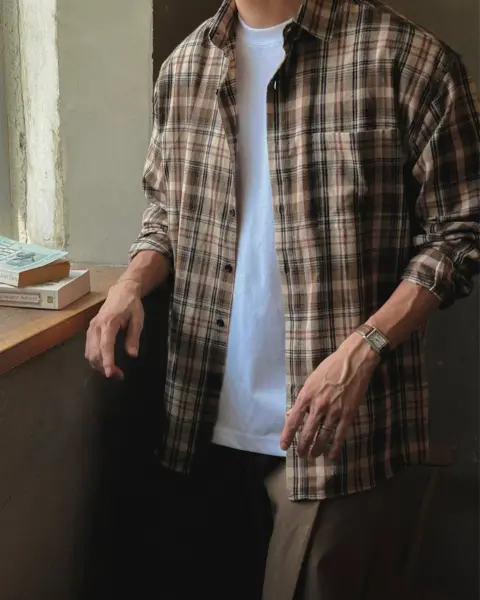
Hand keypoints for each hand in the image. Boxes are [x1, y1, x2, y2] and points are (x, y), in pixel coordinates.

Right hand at [85, 279, 143, 379]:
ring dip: (99, 365)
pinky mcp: (90, 330)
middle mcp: (96, 326)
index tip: (110, 373)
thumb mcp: (138, 320)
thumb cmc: (131, 305)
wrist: (121, 291)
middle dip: (104, 367)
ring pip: (89, 353)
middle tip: (119, 376)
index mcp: (109, 322)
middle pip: (94, 352)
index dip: (107, 361)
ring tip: (114, 372)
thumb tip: (132, 354)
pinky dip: (95, 359)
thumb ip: (133, 337)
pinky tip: (105, 363)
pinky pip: (89, 348)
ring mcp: (91, 328)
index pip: (105, 346)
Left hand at [280, 334, 379, 459]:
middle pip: (307, 433)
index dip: (287, 436)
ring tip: (313, 456)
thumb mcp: (310, 381)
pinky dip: (335, 447)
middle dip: (302, 447)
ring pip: (322, 437)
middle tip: (300, 455)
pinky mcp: (348, 414)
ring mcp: (334, 411)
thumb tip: (292, 414)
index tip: (283, 446)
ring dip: (316, 449)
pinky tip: (331, 455)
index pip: (293, 421)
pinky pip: (339, 435)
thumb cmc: (330, 367)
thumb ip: (302, 399)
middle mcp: (318, 406)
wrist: (353, 361)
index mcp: (306, 396)